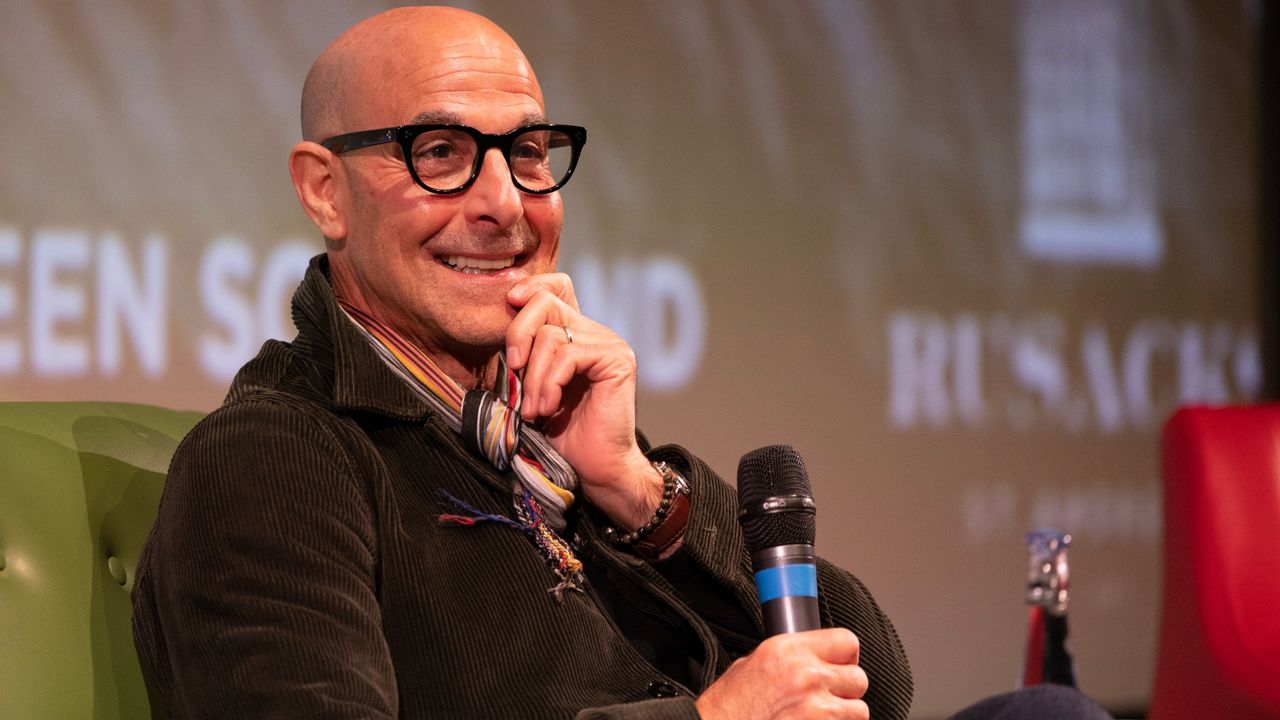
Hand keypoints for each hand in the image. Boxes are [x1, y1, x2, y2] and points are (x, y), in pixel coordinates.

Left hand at [504, 274, 661, 528]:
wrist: (595, 469)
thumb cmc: (562, 434)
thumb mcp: (532, 386)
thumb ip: (525, 354)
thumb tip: (502, 316)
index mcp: (576, 335)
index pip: (557, 286)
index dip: (532, 286)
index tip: (508, 301)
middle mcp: (595, 333)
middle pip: (547, 302)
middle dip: (519, 334)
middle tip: (512, 370)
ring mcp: (609, 344)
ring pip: (552, 334)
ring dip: (533, 377)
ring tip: (534, 409)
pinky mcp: (617, 360)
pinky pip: (568, 355)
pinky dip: (549, 383)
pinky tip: (548, 408)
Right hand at [696, 630, 869, 719]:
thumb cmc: (728, 708)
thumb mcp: (751, 665)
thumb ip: (787, 659)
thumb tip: (809, 658)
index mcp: (788, 651)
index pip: (846, 641)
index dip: (846, 656)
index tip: (840, 665)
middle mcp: (806, 676)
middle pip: (858, 678)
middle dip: (846, 691)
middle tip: (828, 699)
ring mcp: (816, 710)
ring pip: (859, 711)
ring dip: (844, 717)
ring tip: (818, 718)